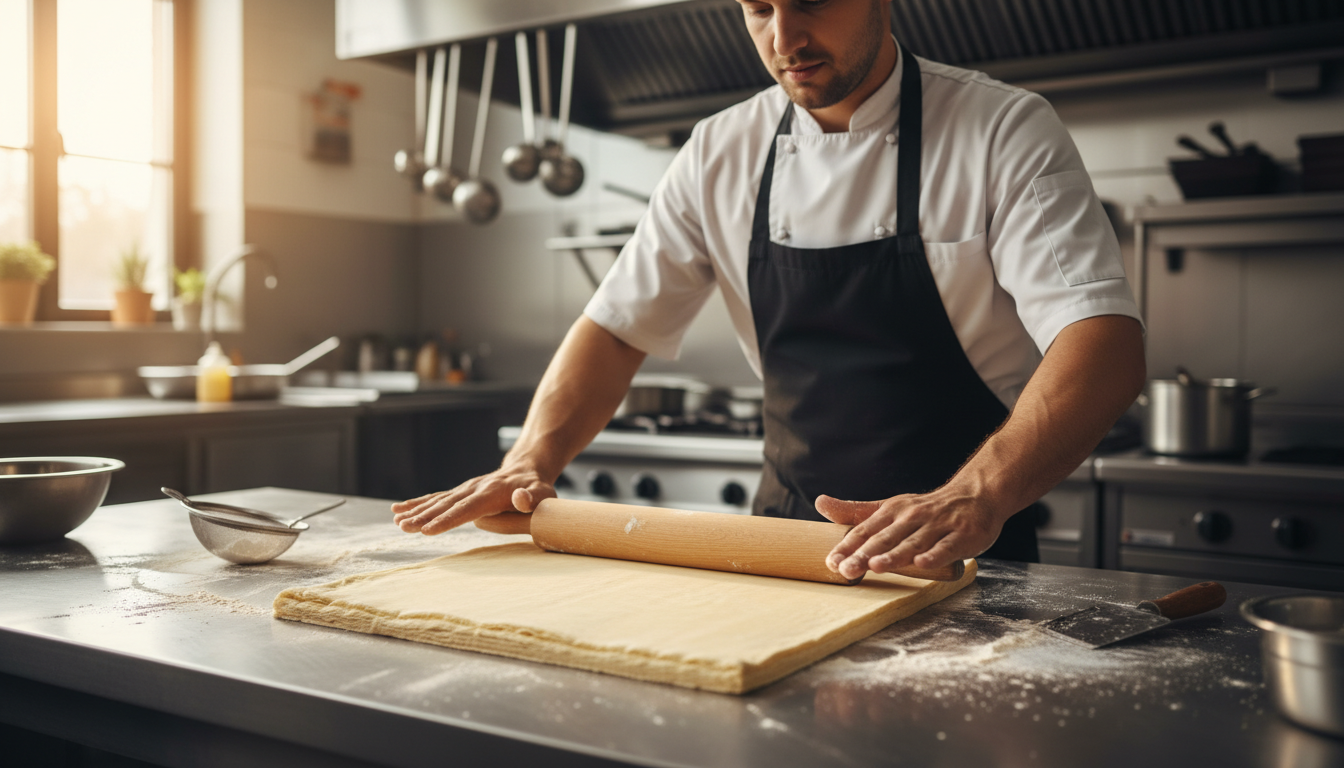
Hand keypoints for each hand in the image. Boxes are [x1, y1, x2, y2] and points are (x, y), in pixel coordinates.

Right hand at [390, 466, 555, 535]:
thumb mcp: (543, 494)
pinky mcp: (461, 492)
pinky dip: (417, 503)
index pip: (466, 509)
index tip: (428, 530)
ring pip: (437, 501)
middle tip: (404, 528)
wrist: (528, 470)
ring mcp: (465, 489)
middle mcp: (474, 489)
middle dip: (424, 517)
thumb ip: (532, 498)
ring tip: (397, 522)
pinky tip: (398, 510)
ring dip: (416, 511)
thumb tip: (521, 499)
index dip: (447, 520)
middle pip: (446, 505)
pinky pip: (436, 498)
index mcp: (491, 494)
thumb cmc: (538, 488)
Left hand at [816, 491, 1002, 578]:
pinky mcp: (962, 535)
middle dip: (864, 554)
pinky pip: (946, 547)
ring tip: (875, 566)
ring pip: (913, 542)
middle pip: (885, 538)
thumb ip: (856, 511)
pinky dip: (934, 555)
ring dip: (894, 555)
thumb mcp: (889, 507)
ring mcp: (938, 525)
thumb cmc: (927, 510)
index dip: (848, 546)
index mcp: (892, 511)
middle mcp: (912, 517)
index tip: (832, 562)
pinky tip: (922, 563)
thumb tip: (820, 503)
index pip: (866, 530)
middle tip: (846, 569)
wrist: (976, 495)